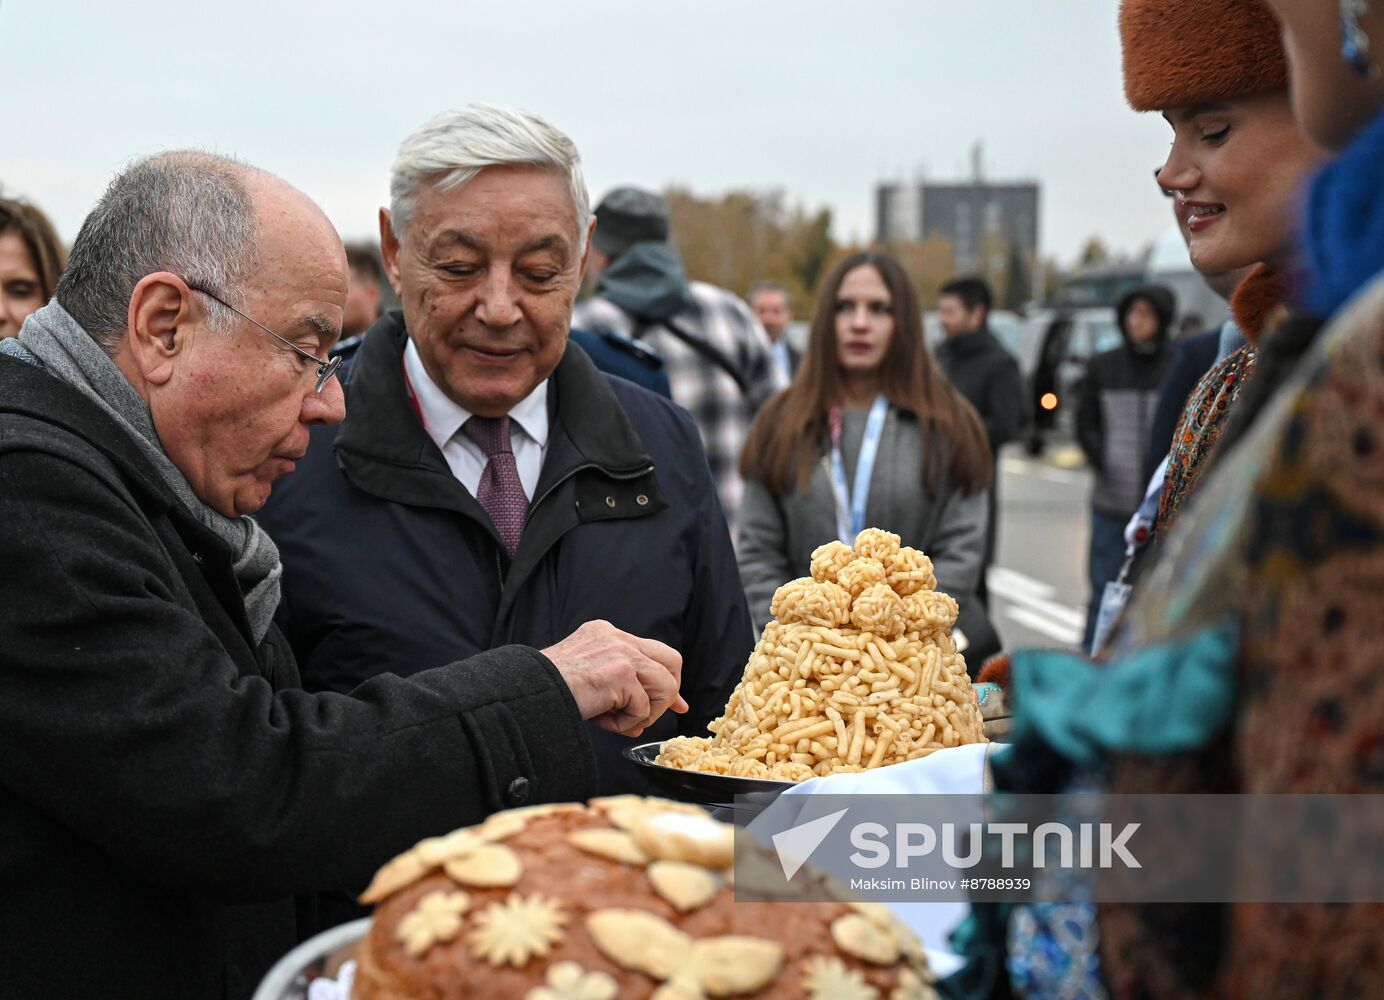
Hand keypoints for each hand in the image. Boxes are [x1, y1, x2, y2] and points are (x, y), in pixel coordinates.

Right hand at [541, 620, 688, 737]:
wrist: (527, 693)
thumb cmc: (549, 691)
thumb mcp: (590, 679)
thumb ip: (622, 686)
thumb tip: (651, 712)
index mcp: (607, 634)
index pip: (654, 652)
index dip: (667, 679)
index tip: (674, 702)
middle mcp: (616, 637)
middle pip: (671, 660)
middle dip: (670, 693)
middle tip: (660, 713)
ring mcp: (620, 653)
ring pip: (664, 686)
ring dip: (646, 713)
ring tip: (620, 722)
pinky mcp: (620, 673)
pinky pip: (642, 708)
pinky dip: (626, 723)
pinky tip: (603, 721)